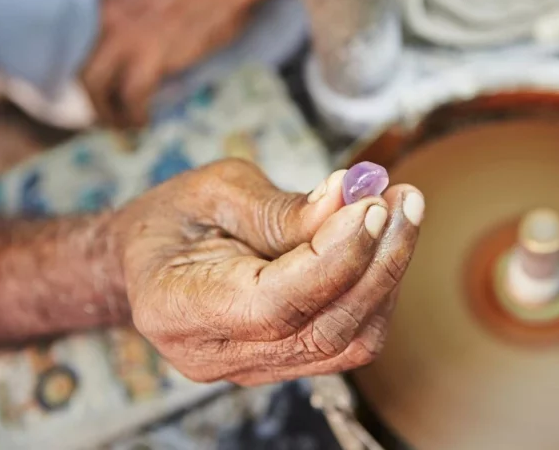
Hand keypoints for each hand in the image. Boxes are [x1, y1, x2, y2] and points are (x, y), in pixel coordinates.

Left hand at [82, 0, 285, 127]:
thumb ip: (144, 24)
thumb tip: (150, 57)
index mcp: (110, 1)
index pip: (88, 49)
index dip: (97, 78)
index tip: (107, 95)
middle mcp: (108, 18)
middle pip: (84, 74)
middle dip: (95, 105)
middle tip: (109, 122)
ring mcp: (126, 38)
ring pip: (99, 89)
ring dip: (112, 116)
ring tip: (127, 127)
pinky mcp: (149, 57)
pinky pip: (130, 96)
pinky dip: (134, 116)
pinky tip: (144, 121)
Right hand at [112, 159, 424, 384]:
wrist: (155, 256)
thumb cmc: (176, 218)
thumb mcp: (214, 191)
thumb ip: (280, 207)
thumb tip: (349, 201)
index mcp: (178, 310)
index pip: (275, 304)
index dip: (334, 257)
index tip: (372, 205)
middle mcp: (217, 355)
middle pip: (323, 329)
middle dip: (378, 262)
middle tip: (404, 200)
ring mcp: (255, 367)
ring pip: (348, 341)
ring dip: (387, 274)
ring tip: (402, 210)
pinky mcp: (287, 360)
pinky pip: (350, 339)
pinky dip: (377, 289)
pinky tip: (385, 241)